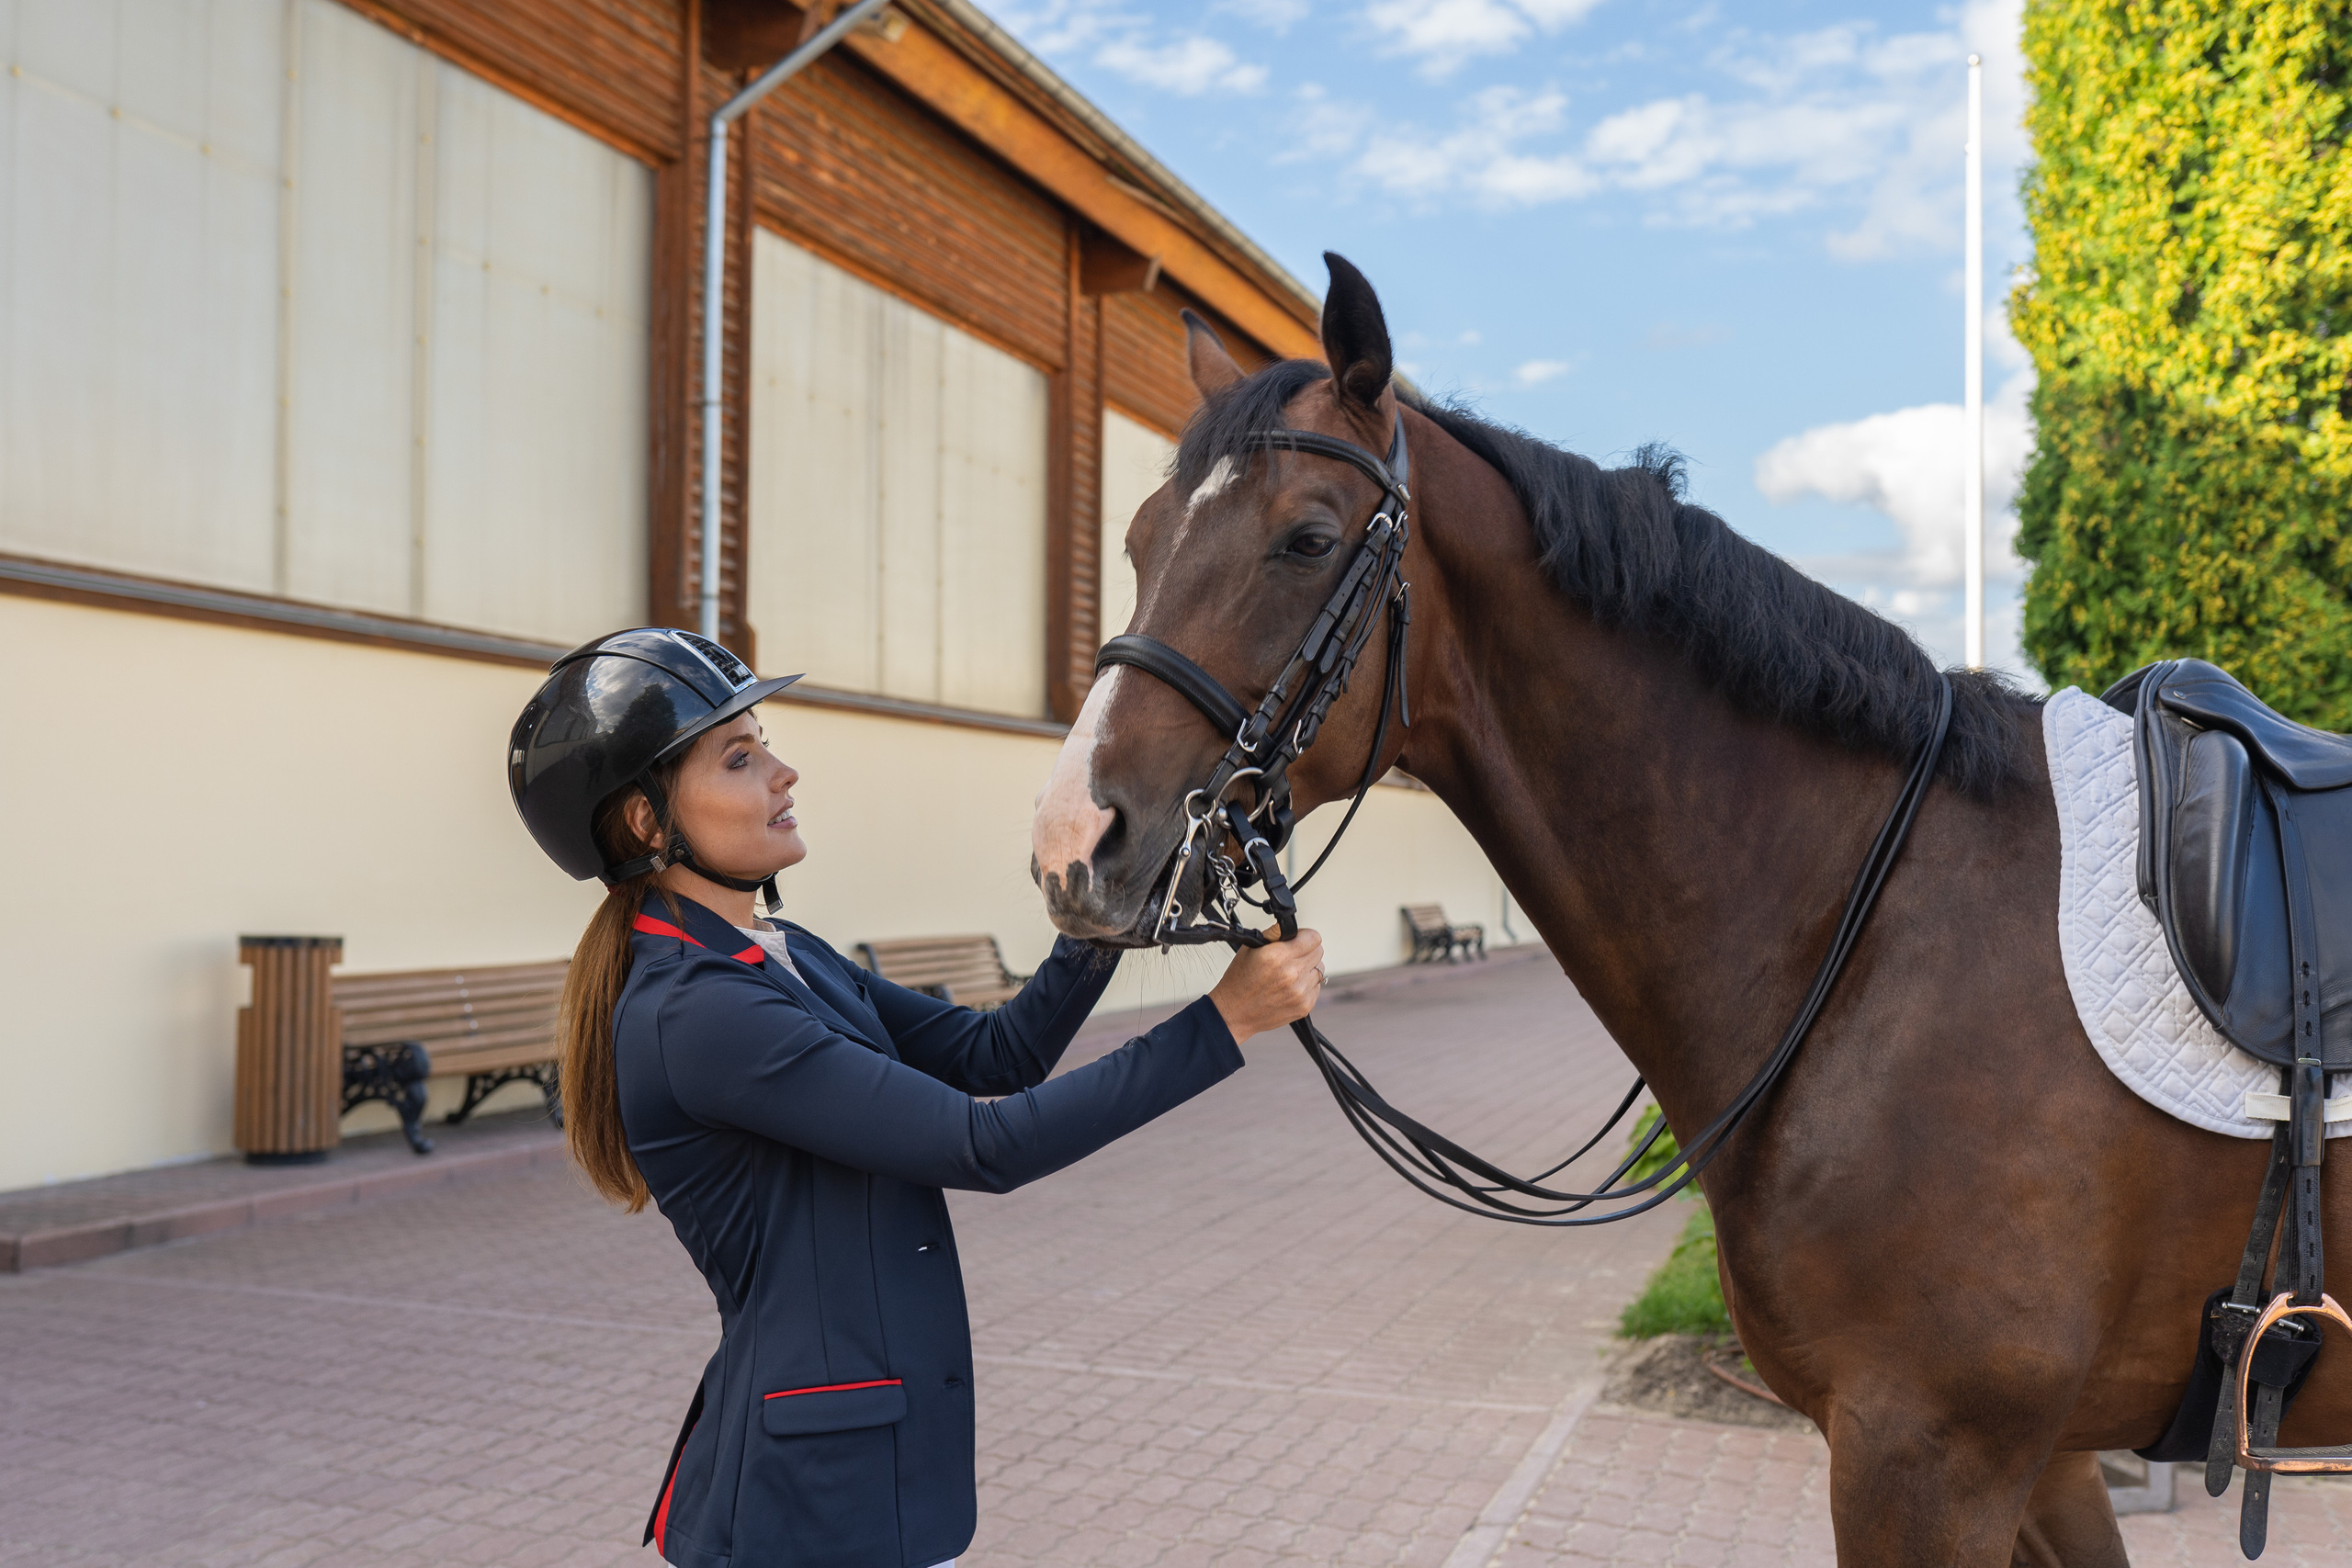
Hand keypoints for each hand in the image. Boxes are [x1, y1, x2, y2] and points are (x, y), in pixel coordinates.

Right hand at [1208, 927, 1325, 1043]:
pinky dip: (1307, 985)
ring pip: (1319, 970)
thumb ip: (1274, 933)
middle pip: (1319, 952)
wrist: (1235, 1013)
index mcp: (1278, 956)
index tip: (1298, 940)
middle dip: (1306, 951)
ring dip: (1307, 969)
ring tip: (1289, 974)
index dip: (1305, 936)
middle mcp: (1292, 974)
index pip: (1314, 938)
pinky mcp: (1305, 1006)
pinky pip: (1316, 987)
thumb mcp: (1250, 948)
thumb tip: (1290, 926)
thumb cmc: (1240, 981)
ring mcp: (1300, 992)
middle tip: (1290, 957)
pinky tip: (1290, 987)